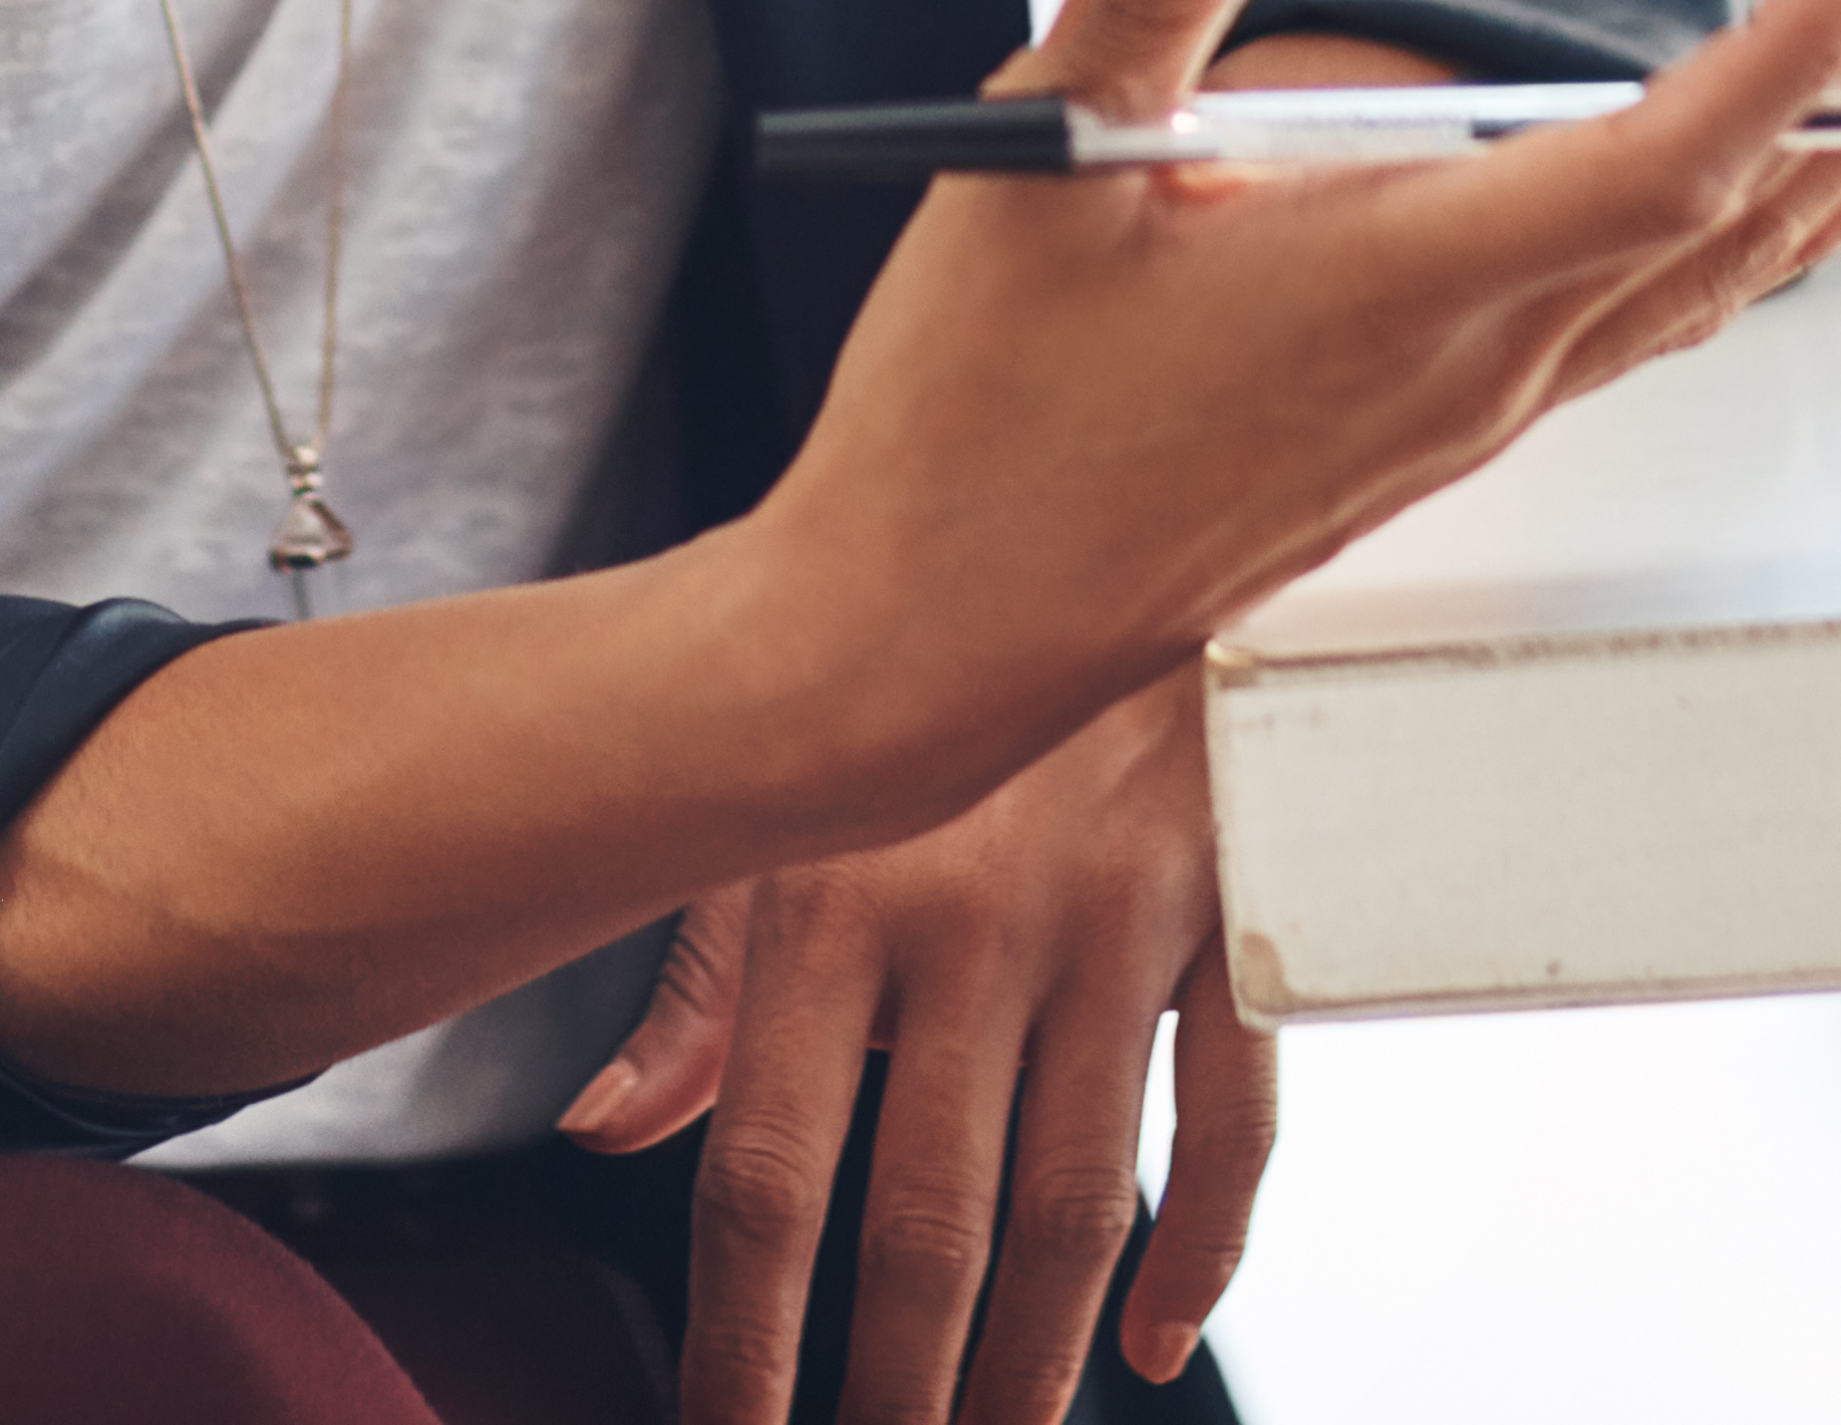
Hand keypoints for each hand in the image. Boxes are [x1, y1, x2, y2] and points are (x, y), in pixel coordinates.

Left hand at [566, 672, 1256, 1424]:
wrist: (1103, 504)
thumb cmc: (909, 674)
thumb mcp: (778, 801)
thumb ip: (701, 980)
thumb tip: (607, 1131)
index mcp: (832, 901)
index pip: (771, 1178)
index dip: (749, 1340)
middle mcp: (969, 922)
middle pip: (928, 1224)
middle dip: (897, 1389)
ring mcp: (1116, 924)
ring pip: (1073, 1203)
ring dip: (1032, 1362)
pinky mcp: (1232, 914)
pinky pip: (1231, 1119)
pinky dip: (1202, 1250)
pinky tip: (1152, 1338)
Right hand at [734, 0, 1840, 832]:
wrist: (940, 638)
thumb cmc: (977, 422)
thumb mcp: (1030, 179)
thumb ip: (1129, 11)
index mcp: (1405, 284)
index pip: (1664, 155)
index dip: (1800, 44)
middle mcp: (1483, 355)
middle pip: (1755, 188)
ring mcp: (1478, 402)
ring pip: (1730, 257)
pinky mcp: (1445, 423)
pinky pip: (1668, 310)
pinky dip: (1768, 227)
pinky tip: (1811, 198)